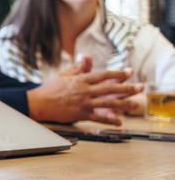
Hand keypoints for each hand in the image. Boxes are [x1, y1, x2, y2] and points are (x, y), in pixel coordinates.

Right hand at [27, 55, 141, 124]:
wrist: (39, 103)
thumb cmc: (50, 88)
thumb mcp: (64, 74)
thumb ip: (77, 67)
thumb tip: (86, 57)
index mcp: (81, 80)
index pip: (103, 75)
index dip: (117, 73)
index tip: (128, 72)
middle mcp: (84, 91)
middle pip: (110, 88)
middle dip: (127, 88)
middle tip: (140, 87)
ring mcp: (83, 103)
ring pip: (108, 103)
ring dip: (123, 104)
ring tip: (135, 104)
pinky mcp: (81, 114)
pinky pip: (98, 118)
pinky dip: (109, 120)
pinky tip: (119, 121)